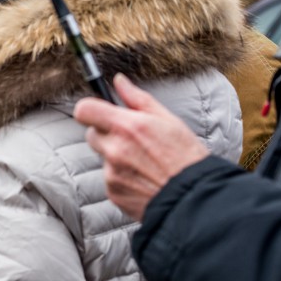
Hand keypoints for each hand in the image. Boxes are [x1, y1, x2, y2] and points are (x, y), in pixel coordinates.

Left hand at [73, 74, 208, 220]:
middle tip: (131, 140)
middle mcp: (115, 149)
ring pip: (103, 157)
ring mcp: (112, 173)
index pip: (84, 111)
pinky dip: (122, 177)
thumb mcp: (168, 120)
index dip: (90, 109)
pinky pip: (110, 178)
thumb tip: (119, 81)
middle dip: (107, 134)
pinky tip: (143, 178)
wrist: (195, 198)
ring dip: (116, 157)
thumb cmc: (186, 157)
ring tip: (144, 163)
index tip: (98, 112)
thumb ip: (138, 99)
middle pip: (92, 134)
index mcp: (127, 127)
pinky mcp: (113, 191)